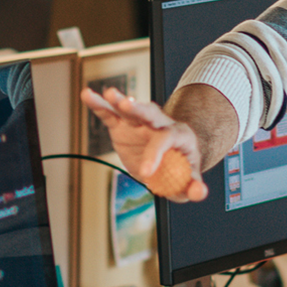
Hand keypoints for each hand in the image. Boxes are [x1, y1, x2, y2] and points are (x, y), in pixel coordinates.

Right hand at [81, 86, 205, 201]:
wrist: (169, 158)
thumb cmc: (181, 168)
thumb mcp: (190, 181)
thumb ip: (194, 187)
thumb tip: (198, 193)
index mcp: (178, 135)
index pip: (166, 140)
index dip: (155, 155)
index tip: (145, 173)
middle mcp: (159, 123)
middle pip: (150, 113)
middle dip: (138, 108)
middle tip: (127, 105)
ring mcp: (140, 122)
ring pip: (131, 109)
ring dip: (119, 100)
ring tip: (109, 94)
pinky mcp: (123, 124)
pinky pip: (111, 114)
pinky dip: (99, 105)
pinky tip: (88, 95)